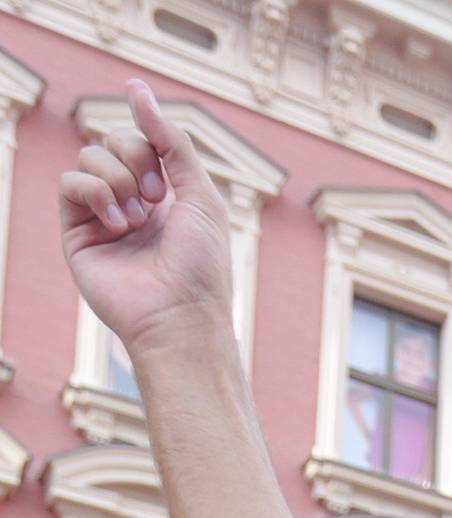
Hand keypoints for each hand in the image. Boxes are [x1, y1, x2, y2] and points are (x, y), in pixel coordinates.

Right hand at [58, 82, 234, 358]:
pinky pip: (70, 183)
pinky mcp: (77, 233)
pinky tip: (118, 223)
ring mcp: (102, 217)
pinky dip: (94, 192)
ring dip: (117, 178)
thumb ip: (172, 141)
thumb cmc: (201, 265)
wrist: (181, 316)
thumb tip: (136, 88)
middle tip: (156, 196)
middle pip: (113, 139)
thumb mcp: (201, 194)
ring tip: (138, 219)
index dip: (148, 135)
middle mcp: (131, 201)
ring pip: (90, 156)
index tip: (162, 162)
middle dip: (135, 155)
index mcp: (163, 194)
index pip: (142, 137)